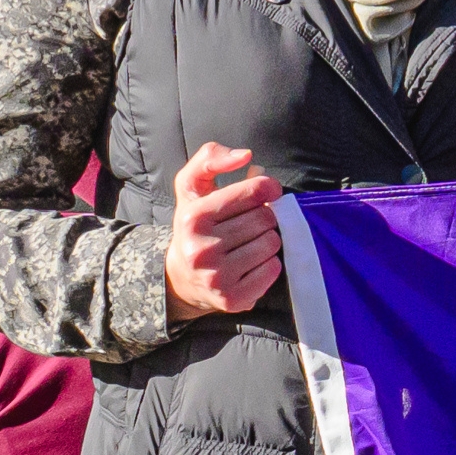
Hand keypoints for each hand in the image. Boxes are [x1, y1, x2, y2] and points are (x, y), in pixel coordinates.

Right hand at [161, 143, 284, 321]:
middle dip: (264, 217)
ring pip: (272, 243)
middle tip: (249, 224)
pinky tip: (251, 263)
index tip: (266, 191)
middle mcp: (201, 248)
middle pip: (266, 218)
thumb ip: (210, 159)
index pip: (254, 190)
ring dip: (267, 240)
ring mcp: (216, 276)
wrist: (182, 277)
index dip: (266, 188)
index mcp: (192, 216)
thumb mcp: (193, 187)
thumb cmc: (196, 224)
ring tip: (248, 243)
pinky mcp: (232, 298)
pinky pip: (273, 269)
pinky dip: (269, 264)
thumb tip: (246, 156)